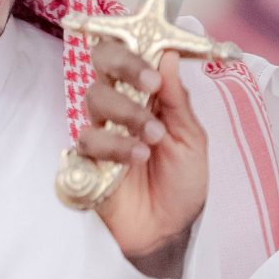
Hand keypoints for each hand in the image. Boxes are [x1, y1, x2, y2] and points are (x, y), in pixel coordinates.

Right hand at [78, 39, 208, 276]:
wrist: (169, 228)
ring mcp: (102, 129)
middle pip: (102, 61)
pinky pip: (89, 139)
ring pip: (95, 97)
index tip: (158, 68)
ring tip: (153, 138)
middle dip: (124, 65)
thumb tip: (169, 56)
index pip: (131, 53)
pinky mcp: (87, 158)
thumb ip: (177, 99)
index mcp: (146, 93)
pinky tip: (137, 158)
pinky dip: (115, 145)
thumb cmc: (182, 181)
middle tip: (149, 85)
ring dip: (127, 113)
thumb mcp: (191, 138)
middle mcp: (120, 104)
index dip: (138, 50)